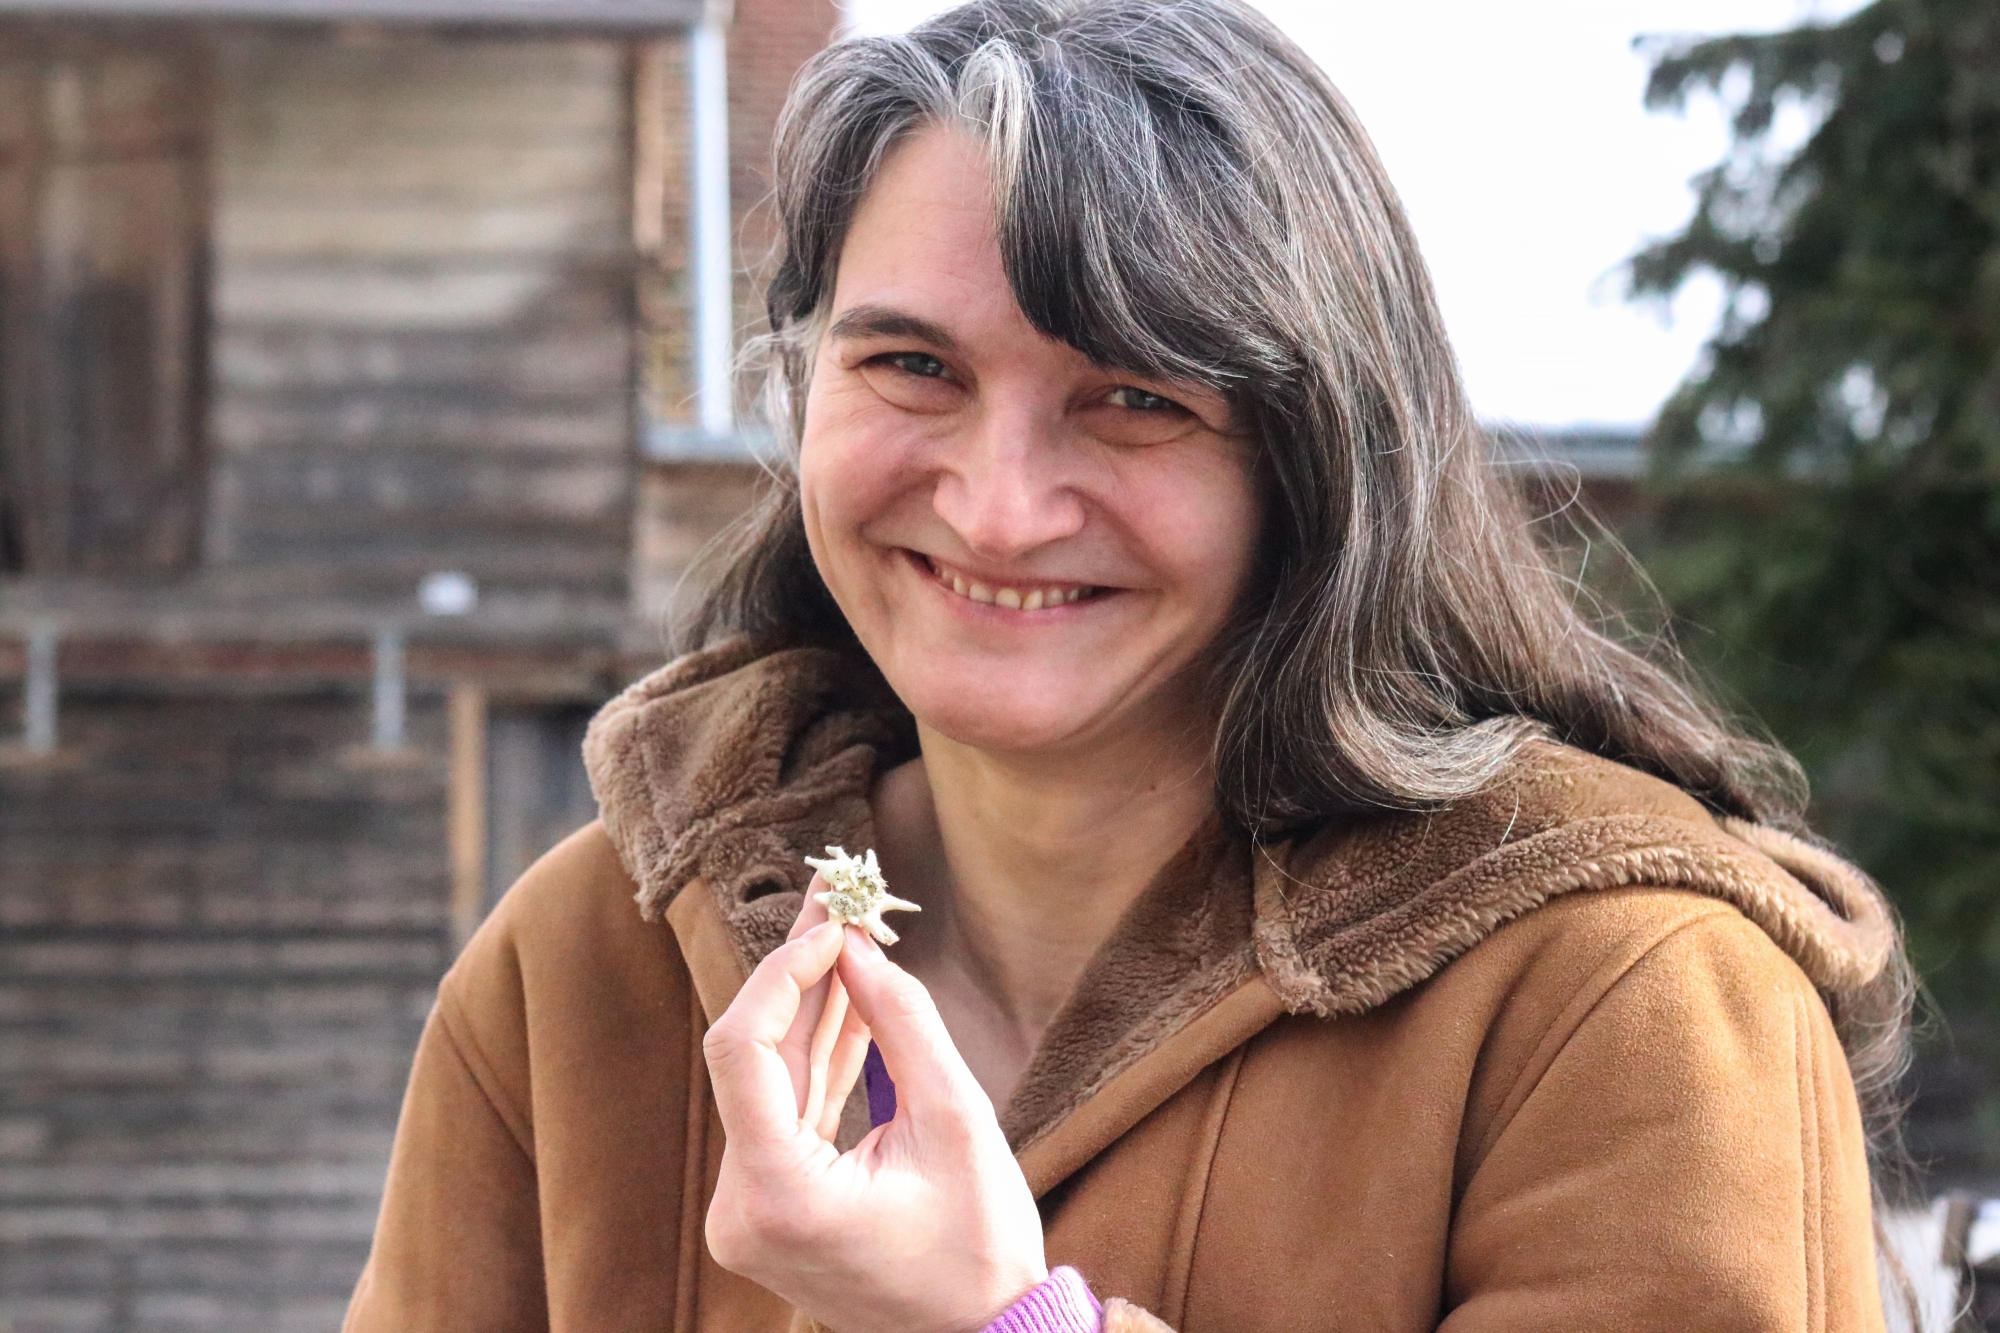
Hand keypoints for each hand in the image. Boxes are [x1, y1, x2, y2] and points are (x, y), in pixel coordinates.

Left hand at [702, 880, 1047, 1332]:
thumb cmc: (980, 1244)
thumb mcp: (955, 1120)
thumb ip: (903, 1025)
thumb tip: (858, 946)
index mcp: (778, 1196)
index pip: (743, 1051)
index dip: (781, 974)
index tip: (833, 926)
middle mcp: (742, 1208)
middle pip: (754, 1060)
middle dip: (800, 973)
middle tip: (837, 895)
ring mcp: (750, 1212)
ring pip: (771, 1082)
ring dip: (812, 1007)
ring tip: (846, 924)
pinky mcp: (771, 1207)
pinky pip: (788, 1113)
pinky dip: (818, 1056)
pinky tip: (847, 992)